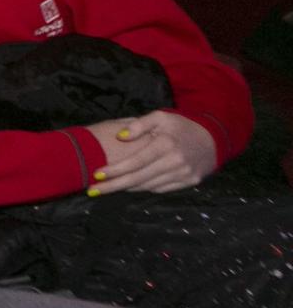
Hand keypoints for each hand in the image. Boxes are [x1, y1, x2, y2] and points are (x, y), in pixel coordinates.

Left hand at [89, 110, 217, 194]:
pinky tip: (129, 186)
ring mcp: (183, 174)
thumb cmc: (181, 126)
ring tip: (106, 188)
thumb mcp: (160, 117)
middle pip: (138, 178)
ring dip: (126, 188)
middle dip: (113, 186)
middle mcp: (175, 162)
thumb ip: (139, 125)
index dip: (115, 170)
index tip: (96, 175)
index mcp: (166, 145)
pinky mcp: (189, 182)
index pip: (135, 162)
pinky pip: (160, 189)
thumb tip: (119, 136)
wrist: (214, 139)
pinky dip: (143, 188)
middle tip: (92, 191)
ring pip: (147, 186)